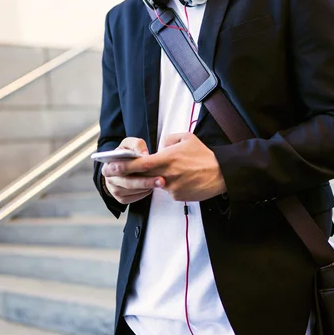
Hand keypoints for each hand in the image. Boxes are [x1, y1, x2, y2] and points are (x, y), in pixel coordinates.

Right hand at [101, 138, 163, 204]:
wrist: (123, 166)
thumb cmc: (127, 154)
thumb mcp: (129, 144)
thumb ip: (136, 145)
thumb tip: (144, 154)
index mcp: (108, 166)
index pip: (120, 167)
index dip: (136, 166)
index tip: (150, 165)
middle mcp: (109, 180)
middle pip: (128, 183)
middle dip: (145, 182)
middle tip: (161, 180)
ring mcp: (115, 191)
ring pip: (133, 191)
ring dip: (147, 187)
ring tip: (160, 182)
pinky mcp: (121, 199)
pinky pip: (135, 198)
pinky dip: (145, 193)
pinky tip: (151, 186)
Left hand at [112, 133, 226, 201]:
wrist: (222, 173)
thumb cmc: (204, 154)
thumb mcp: (187, 138)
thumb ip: (168, 140)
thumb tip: (159, 147)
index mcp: (168, 158)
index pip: (141, 163)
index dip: (124, 166)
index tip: (111, 166)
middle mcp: (168, 174)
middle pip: (142, 176)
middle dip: (128, 175)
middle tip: (114, 174)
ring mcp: (172, 187)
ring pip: (157, 183)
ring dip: (157, 178)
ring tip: (176, 170)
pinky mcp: (178, 197)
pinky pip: (168, 190)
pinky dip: (171, 185)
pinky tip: (184, 179)